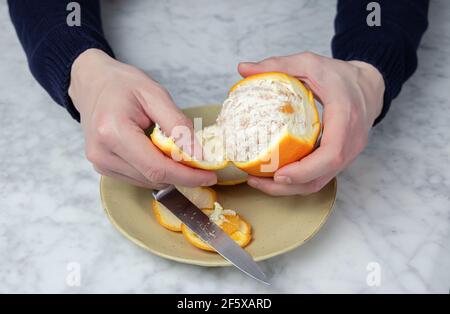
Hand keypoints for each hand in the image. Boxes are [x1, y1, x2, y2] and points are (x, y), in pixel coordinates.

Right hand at [69, 49, 216, 187]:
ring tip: (182, 156)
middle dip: (182, 175)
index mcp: (113, 131)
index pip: (156, 167)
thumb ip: (178, 125)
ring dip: (170, 174)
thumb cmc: (122, 84)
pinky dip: (157, 171)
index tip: (209, 176)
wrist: (92, 83)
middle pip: (153, 177)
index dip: (187, 176)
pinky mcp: (103, 167)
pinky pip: (138, 178)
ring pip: (147, 181)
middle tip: (203, 166)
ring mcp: (100, 163)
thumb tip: (198, 155)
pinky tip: (163, 155)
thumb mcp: (155, 95)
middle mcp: (102, 153)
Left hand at [238, 52, 384, 195]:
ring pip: (319, 182)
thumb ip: (277, 65)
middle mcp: (350, 143)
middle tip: (257, 181)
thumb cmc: (341, 76)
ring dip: (290, 188)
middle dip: (288, 186)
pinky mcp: (340, 159)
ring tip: (260, 182)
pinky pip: (319, 176)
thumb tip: (243, 68)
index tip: (279, 174)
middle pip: (321, 177)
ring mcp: (347, 154)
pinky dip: (297, 181)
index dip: (305, 170)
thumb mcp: (309, 63)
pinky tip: (274, 175)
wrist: (369, 85)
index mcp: (345, 118)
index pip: (331, 154)